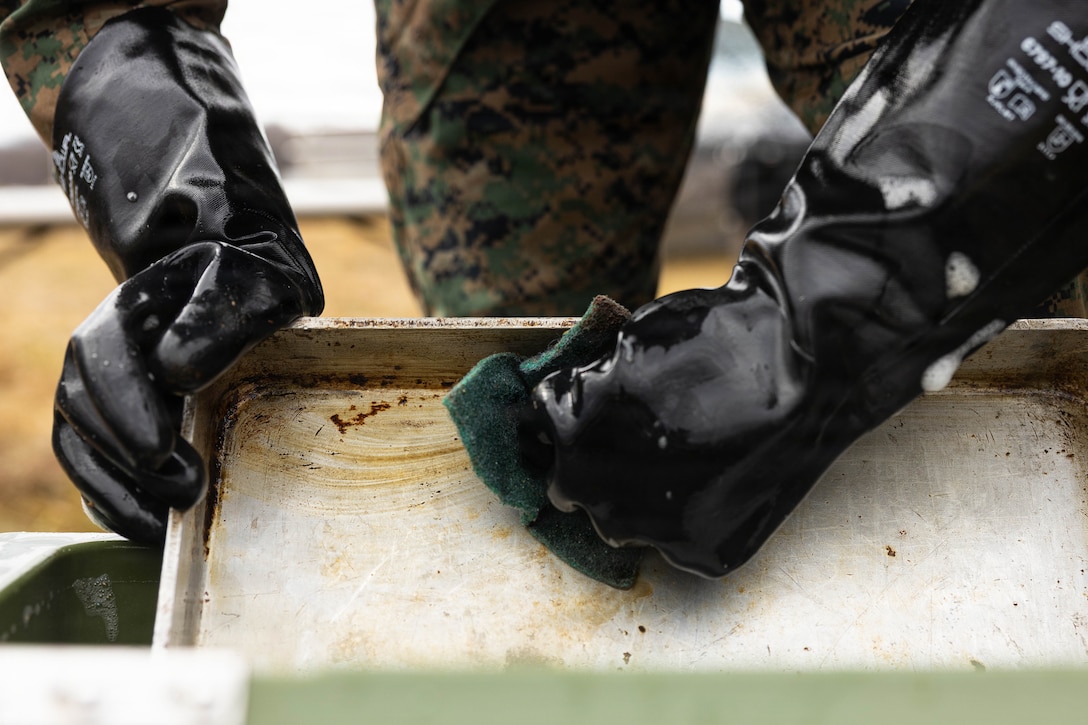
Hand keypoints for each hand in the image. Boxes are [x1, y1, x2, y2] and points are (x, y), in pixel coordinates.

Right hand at [53, 241, 312, 542]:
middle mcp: (102, 355)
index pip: (102, 355)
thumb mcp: (255, 288)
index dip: (124, 405)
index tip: (157, 449)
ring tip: (172, 521)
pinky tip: (154, 529)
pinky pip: (96, 473)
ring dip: (119, 491)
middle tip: (187, 490)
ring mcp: (104, 396)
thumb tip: (175, 372)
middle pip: (84, 410)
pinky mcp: (117, 432)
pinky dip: (117, 505)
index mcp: (130, 311)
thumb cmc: (255, 289)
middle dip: (128, 459)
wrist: (252, 294)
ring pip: (81, 449)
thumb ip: (219, 320)